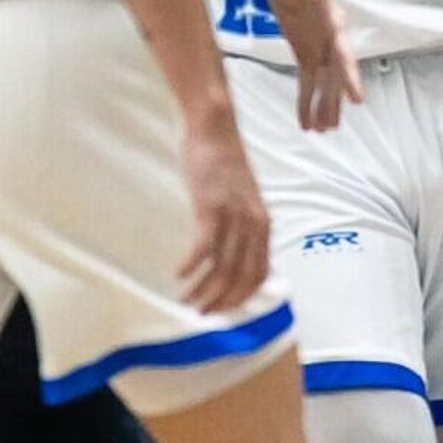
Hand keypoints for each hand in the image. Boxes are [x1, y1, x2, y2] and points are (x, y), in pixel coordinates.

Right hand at [176, 109, 271, 309]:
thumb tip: (229, 256)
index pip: (260, 274)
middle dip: (221, 301)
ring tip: (186, 302)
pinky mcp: (211, 205)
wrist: (214, 128)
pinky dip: (192, 265)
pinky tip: (179, 275)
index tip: (223, 310)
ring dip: (203, 290)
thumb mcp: (242, 199)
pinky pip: (204, 245)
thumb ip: (241, 226)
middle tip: (200, 314)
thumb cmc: (223, 163)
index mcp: (263, 224)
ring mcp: (233, 215)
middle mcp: (254, 223)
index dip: (242, 297)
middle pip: (241, 276)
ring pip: (222, 266)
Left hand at [260, 0, 366, 132]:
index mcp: (333, 23)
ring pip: (322, 83)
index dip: (350, 77)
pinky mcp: (305, 52)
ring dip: (322, 106)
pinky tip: (304, 124)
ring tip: (320, 131)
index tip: (358, 100)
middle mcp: (330, 39)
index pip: (344, 55)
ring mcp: (318, 48)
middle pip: (335, 76)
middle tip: (332, 126)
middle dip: (334, 100)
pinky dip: (305, 101)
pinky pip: (306, 81)